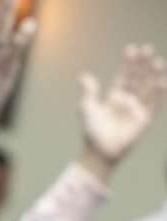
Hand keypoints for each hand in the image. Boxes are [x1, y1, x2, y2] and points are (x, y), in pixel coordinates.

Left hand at [78, 44, 166, 167]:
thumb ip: (89, 91)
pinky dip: (158, 93)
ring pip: (148, 88)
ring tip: (157, 61)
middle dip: (143, 64)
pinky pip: (153, 104)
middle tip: (148, 48)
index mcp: (114, 96)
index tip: (132, 48)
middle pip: (138, 78)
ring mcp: (137, 109)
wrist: (99, 151)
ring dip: (153, 75)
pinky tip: (162, 81)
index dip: (128, 63)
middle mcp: (128, 100)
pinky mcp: (144, 119)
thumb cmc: (91, 131)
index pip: (124, 75)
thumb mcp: (87, 108)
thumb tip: (84, 75)